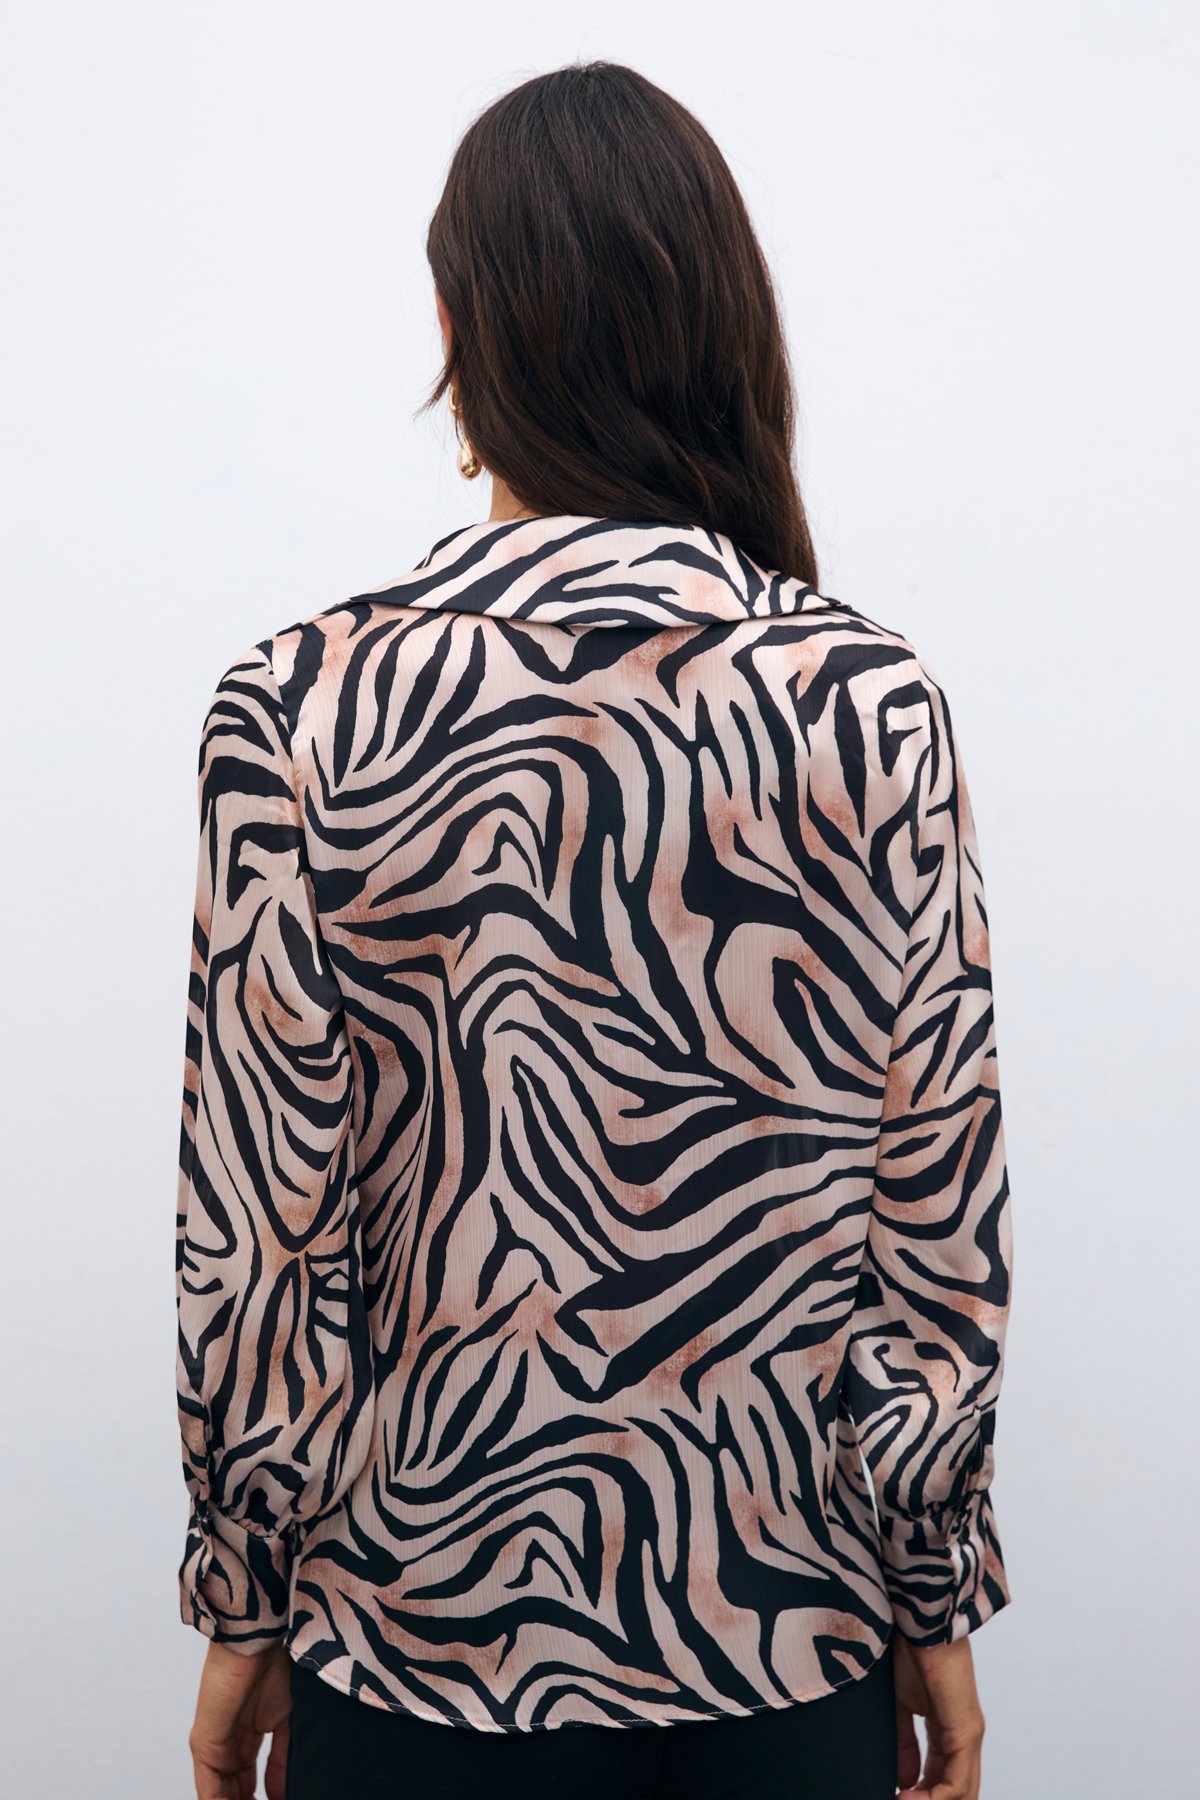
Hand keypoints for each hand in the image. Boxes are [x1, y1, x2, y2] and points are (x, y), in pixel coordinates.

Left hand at [189, 1640, 292, 1798]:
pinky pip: (210, 1789)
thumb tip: (281, 1794)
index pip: (247, 1782)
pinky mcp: (204, 1745)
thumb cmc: (273, 1666)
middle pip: (233, 1791)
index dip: (262, 1799)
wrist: (257, 1644)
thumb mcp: (286, 1721)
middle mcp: (226, 1745)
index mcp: (245, 1736)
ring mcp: (213, 1747)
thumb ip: (281, 1759)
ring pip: (220, 1794)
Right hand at [893, 1632, 985, 1799]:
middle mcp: (965, 1735)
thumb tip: (904, 1779)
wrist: (920, 1620)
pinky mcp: (966, 1730)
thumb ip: (905, 1743)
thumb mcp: (901, 1705)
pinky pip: (958, 1780)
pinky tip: (907, 1797)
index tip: (895, 1797)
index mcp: (949, 1727)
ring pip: (961, 1791)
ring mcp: (969, 1734)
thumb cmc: (909, 1649)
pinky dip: (935, 1797)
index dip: (922, 1794)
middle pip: (957, 1789)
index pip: (943, 1777)